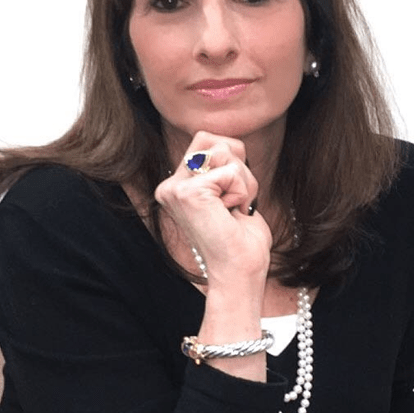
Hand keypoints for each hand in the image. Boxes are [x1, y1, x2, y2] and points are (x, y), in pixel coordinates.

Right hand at [155, 131, 271, 285]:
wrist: (240, 272)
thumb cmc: (241, 239)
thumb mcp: (231, 193)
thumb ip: (224, 167)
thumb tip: (231, 143)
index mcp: (176, 186)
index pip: (208, 140)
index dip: (233, 164)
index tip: (231, 199)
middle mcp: (169, 186)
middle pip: (214, 140)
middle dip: (238, 166)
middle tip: (235, 202)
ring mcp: (175, 189)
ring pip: (225, 151)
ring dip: (243, 182)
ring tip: (234, 209)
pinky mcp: (188, 193)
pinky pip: (232, 171)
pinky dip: (242, 192)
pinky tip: (231, 214)